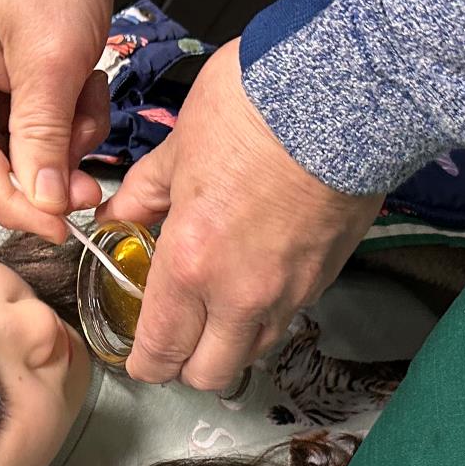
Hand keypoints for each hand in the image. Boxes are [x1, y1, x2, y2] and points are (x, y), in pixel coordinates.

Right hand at [0, 0, 126, 240]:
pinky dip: (68, 123)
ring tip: (88, 97)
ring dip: (64, 142)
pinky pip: (35, 135)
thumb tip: (44, 205)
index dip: (12, 203)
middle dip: (44, 174)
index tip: (56, 228)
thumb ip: (44, 138)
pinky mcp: (1, 91)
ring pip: (19, 156)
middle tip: (87, 187)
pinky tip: (83, 88)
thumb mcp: (52, 59)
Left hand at [101, 41, 382, 389]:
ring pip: (254, 352)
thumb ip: (144, 194)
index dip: (145, 364)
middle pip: (209, 374)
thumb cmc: (255, 108)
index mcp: (191, 264)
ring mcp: (290, 290)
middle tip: (176, 339)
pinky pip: (288, 316)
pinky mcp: (326, 275)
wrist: (345, 92)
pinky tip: (257, 279)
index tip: (140, 357)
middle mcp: (241, 294)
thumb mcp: (179, 147)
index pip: (161, 351)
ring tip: (217, 311)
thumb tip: (119, 215)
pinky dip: (267, 313)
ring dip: (231, 344)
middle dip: (187, 367)